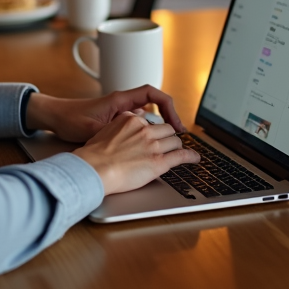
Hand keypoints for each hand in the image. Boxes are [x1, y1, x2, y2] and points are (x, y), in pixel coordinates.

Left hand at [25, 85, 186, 142]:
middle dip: (169, 119)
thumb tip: (131, 139)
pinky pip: (138, 122)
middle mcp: (123, 103)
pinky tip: (148, 145)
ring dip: (159, 126)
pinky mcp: (116, 120)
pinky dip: (147, 131)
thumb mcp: (91, 128)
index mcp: (120, 100)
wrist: (55, 117)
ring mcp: (120, 111)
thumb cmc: (70, 119)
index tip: (175, 123)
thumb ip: (111, 132)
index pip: (152, 94)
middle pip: (155, 105)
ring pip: (148, 115)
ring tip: (168, 144)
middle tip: (178, 137)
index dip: (168, 107)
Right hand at [73, 112, 200, 194]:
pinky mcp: (159, 162)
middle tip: (168, 142)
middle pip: (166, 129)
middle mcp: (144, 130)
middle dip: (168, 136)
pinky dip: (190, 156)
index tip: (155, 134)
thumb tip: (127, 122)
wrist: (95, 169)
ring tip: (180, 150)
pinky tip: (195, 158)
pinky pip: (180, 156)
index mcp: (131, 120)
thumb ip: (119, 125)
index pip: (149, 121)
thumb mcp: (104, 130)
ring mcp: (153, 145)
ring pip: (174, 140)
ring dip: (177, 146)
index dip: (153, 129)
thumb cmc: (94, 155)